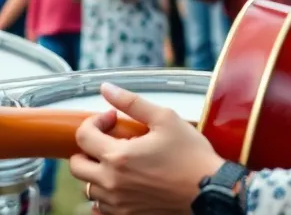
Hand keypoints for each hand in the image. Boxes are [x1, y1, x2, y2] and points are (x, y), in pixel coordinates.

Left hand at [69, 83, 225, 214]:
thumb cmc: (192, 157)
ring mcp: (119, 204)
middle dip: (88, 148)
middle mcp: (113, 184)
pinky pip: (101, 208)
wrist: (213, 192)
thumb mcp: (165, 119)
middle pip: (77, 166)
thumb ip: (131, 102)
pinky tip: (121, 184)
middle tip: (108, 141)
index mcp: (118, 157)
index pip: (82, 136)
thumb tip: (106, 88)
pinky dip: (105, 196)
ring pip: (88, 188)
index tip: (112, 120)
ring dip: (96, 172)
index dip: (93, 122)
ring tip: (119, 162)